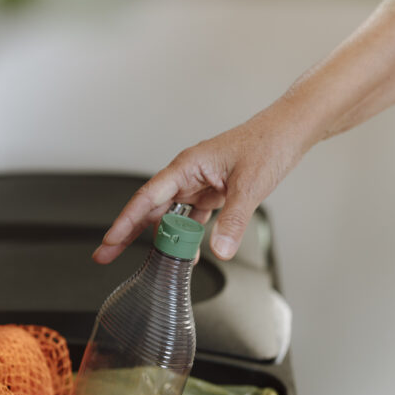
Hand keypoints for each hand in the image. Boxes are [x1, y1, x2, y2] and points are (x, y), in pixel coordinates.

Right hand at [93, 113, 302, 263]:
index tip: (109, 240)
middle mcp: (188, 174)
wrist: (287, 133)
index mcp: (188, 166)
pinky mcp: (213, 192)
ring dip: (160, 238)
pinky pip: (191, 217)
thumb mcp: (250, 186)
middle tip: (106, 256)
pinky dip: (187, 235)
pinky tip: (187, 252)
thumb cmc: (267, 145)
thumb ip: (233, 220)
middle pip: (151, 208)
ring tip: (147, 262)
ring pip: (170, 215)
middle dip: (128, 232)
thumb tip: (219, 250)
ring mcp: (199, 184)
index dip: (126, 221)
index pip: (148, 197)